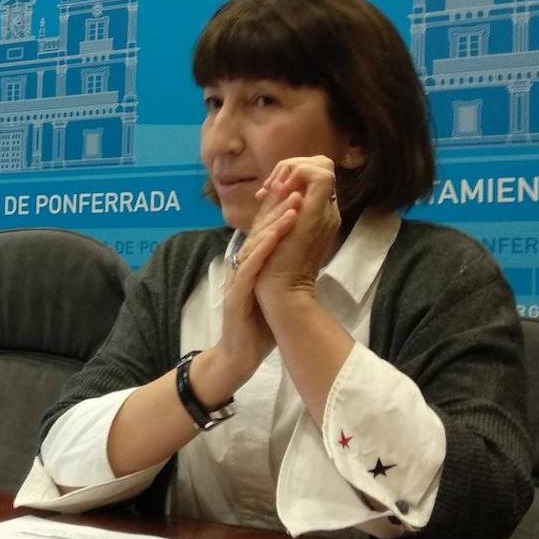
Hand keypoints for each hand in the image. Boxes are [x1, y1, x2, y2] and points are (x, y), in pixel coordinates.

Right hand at [211, 193, 300, 386]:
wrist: (239, 355)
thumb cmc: (258, 325)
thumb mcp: (272, 290)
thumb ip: (280, 269)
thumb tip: (303, 249)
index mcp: (250, 264)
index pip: (263, 229)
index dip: (278, 206)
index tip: (298, 186)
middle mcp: (241, 267)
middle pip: (258, 230)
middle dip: (278, 205)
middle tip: (296, 183)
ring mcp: (236, 280)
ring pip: (254, 245)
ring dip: (274, 223)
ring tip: (293, 203)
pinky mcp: (235, 296)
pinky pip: (248, 269)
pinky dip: (262, 251)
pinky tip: (275, 237)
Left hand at [252, 155, 340, 304]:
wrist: (282, 290)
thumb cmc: (273, 265)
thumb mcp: (276, 229)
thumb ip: (279, 208)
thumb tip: (275, 185)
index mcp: (320, 214)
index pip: (316, 174)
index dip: (292, 173)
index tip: (269, 190)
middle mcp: (328, 210)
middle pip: (322, 165)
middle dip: (292, 165)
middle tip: (269, 187)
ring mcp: (326, 211)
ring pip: (322, 166)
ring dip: (292, 169)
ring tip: (271, 189)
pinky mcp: (318, 212)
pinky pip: (319, 176)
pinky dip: (296, 174)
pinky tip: (275, 190)